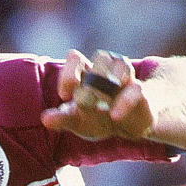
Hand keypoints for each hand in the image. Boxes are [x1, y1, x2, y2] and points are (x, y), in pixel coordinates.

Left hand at [41, 49, 155, 140]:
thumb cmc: (98, 119)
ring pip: (121, 65)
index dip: (69, 73)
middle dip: (91, 81)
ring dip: (110, 82)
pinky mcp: (140, 93)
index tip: (64, 96)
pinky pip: (136, 89)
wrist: (127, 126)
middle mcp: (107, 70)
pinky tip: (114, 116)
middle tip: (83, 103)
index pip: (76, 59)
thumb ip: (62, 118)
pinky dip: (125, 101)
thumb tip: (45, 119)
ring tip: (101, 107)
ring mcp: (126, 79)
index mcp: (87, 73)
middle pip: (101, 59)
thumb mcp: (78, 121)